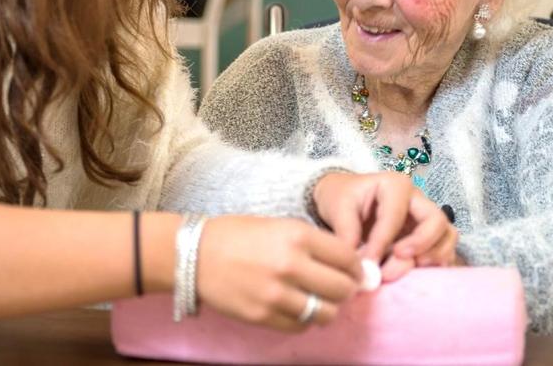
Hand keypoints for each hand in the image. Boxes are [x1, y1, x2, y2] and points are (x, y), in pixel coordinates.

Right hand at [196, 215, 362, 331]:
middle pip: (342, 289)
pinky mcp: (263, 316)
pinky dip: (304, 320)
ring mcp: (276, 294)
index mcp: (297, 236)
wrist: (195, 254)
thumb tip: (347, 264)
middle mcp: (291, 265)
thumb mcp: (279, 226)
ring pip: (325, 314)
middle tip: (341, 289)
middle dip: (347, 290)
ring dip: (327, 309)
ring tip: (318, 301)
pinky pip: (300, 326)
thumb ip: (313, 244)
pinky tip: (296, 308)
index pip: (347, 258)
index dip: (356, 267)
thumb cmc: (238, 235)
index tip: (355, 271)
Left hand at [312, 172, 458, 281]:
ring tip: (408, 269)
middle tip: (398, 259)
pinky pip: (445, 249)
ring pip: (447, 235)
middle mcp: (418, 199)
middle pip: (436, 220)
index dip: (382, 242)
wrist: (346, 198)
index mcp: (395, 185)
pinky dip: (436, 263)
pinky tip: (417, 273)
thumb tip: (358, 264)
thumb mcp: (338, 207)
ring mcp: (426, 218)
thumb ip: (346, 232)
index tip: (368, 263)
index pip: (395, 215)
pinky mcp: (429, 235)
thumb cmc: (343, 198)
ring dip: (432, 256)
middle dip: (421, 244)